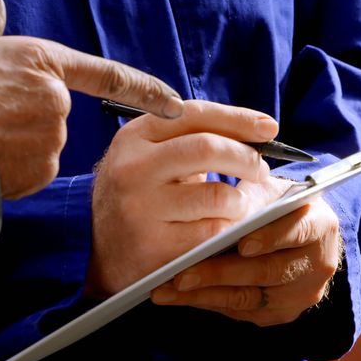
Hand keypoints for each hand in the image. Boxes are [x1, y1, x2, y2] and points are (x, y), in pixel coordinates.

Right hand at [0, 0, 183, 198]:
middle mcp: (56, 100)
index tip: (177, 104)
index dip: (145, 89)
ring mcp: (51, 139)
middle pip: (53, 114)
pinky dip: (13, 171)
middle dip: (26, 118)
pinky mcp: (39, 173)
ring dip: (19, 146)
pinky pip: (32, 172)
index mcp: (42, 61)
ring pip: (42, 145)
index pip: (106, 75)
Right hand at [88, 101, 278, 296]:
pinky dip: (229, 231)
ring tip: (238, 206)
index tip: (269, 128)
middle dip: (247, 157)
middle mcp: (134, 168)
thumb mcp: (149, 156)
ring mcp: (141, 208)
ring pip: (219, 196)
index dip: (238, 118)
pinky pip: (213, 234)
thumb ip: (191, 139)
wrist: (91, 246)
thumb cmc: (137, 195)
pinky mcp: (154, 246)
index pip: (194, 114)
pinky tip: (225, 230)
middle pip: (208, 148)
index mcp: (135, 137)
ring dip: (241, 202)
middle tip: (260, 169)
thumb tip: (257, 131)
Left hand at [151, 176, 342, 326]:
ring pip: (250, 298)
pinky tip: (181, 297)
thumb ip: (250, 198)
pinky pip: (242, 312)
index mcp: (321, 225)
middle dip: (222, 273)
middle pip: (268, 272)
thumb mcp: (268, 190)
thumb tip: (217, 211)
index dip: (269, 238)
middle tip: (183, 273)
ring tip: (170, 289)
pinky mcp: (282, 313)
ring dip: (206, 294)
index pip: (297, 232)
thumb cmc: (276, 205)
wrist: (298, 234)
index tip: (241, 243)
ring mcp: (302, 294)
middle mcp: (319, 264)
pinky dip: (209, 303)